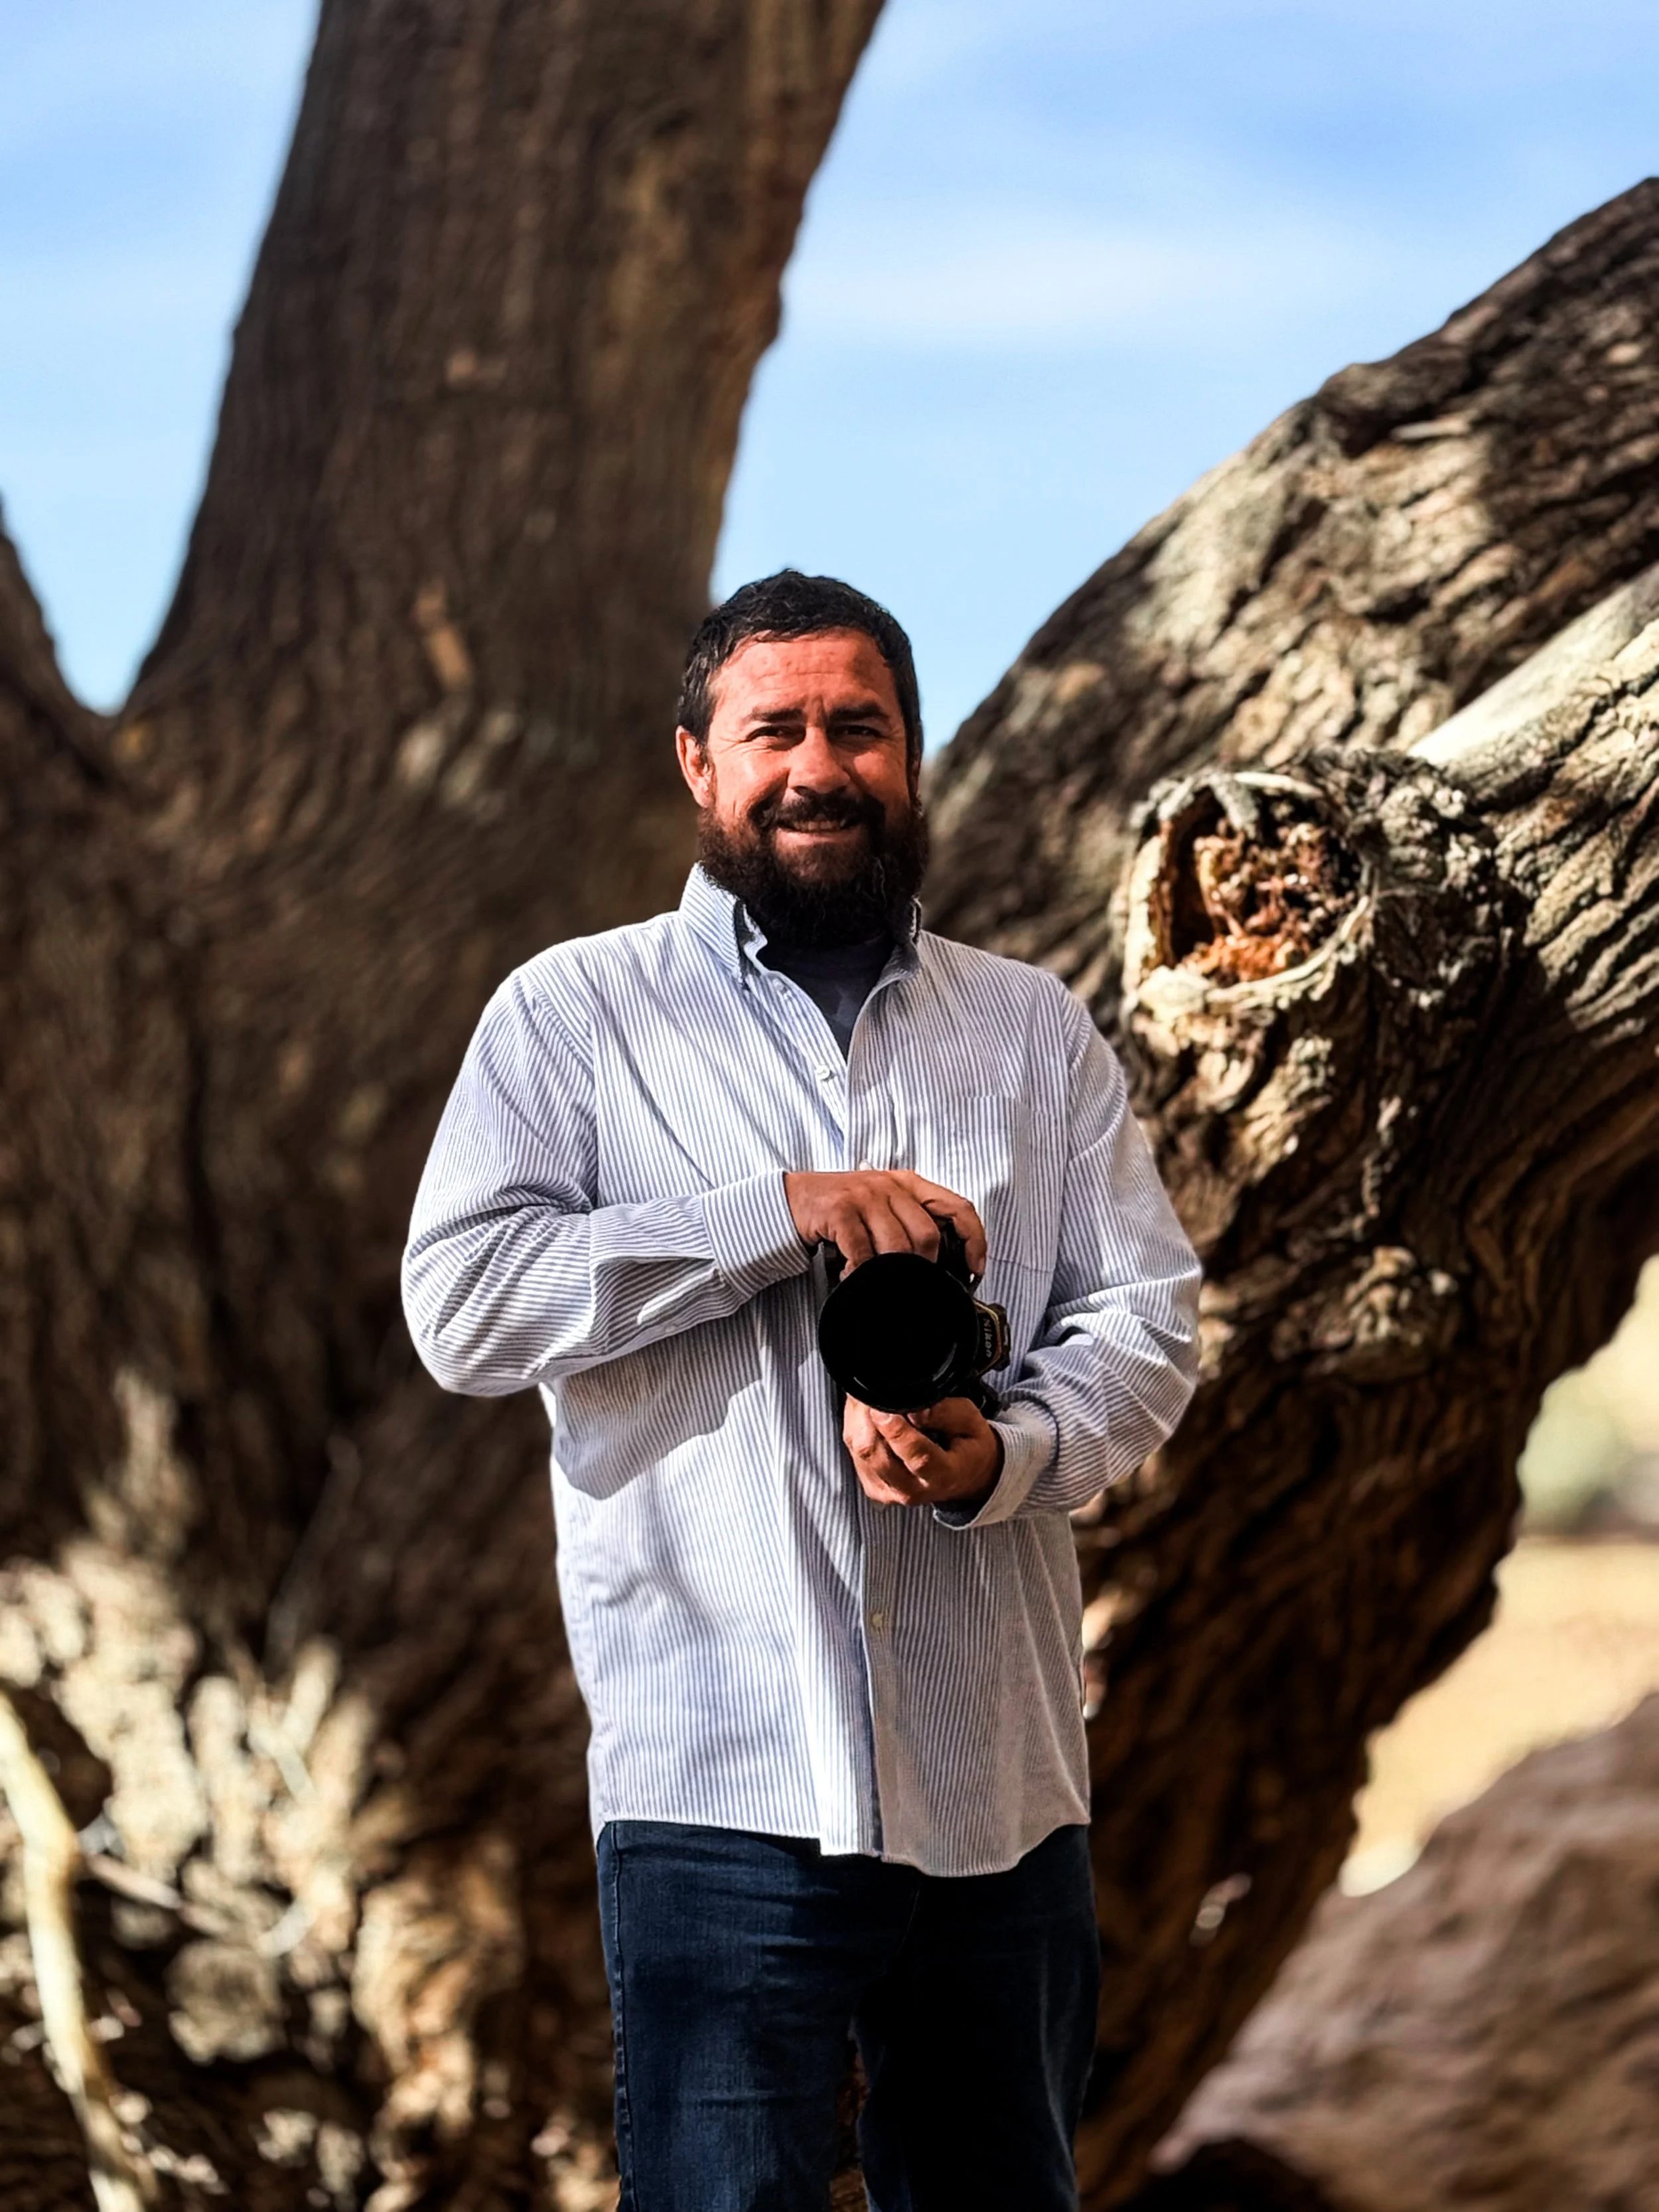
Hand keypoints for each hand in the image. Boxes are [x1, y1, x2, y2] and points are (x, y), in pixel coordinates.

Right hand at [784, 1168, 986, 1276]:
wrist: (795, 1199)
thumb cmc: (843, 1207)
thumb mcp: (883, 1206)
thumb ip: (910, 1222)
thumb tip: (938, 1261)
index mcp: (909, 1184)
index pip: (957, 1207)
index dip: (974, 1239)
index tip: (976, 1266)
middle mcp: (891, 1186)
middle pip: (927, 1235)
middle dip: (923, 1267)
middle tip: (911, 1282)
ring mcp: (865, 1196)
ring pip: (897, 1247)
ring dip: (891, 1273)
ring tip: (878, 1281)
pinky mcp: (841, 1210)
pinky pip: (863, 1252)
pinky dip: (861, 1273)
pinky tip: (854, 1276)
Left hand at [842, 1394, 1002, 1510]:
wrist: (962, 1477)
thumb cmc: (967, 1447)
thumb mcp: (970, 1421)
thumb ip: (946, 1412)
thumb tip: (915, 1408)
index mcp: (943, 1476)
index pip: (916, 1457)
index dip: (896, 1431)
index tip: (884, 1408)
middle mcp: (912, 1489)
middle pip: (876, 1454)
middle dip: (868, 1417)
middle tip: (873, 1390)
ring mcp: (889, 1491)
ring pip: (860, 1451)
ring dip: (860, 1420)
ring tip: (874, 1399)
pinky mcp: (873, 1486)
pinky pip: (854, 1454)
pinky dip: (858, 1429)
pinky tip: (871, 1417)